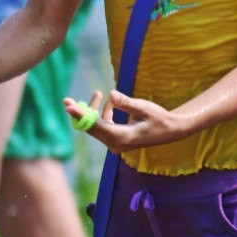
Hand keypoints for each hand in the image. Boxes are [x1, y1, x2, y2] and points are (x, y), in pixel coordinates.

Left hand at [63, 90, 189, 152]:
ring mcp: (116, 143)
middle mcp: (116, 144)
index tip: (68, 106)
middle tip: (66, 100)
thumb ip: (126, 102)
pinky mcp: (117, 140)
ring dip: (93, 111)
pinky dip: (103, 114)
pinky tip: (109, 102)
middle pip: (91, 128)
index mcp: (122, 137)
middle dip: (80, 113)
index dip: (81, 115)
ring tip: (97, 93)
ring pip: (96, 127)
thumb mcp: (144, 108)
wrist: (171, 131)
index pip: (95, 126)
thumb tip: (111, 94)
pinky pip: (103, 126)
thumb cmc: (159, 118)